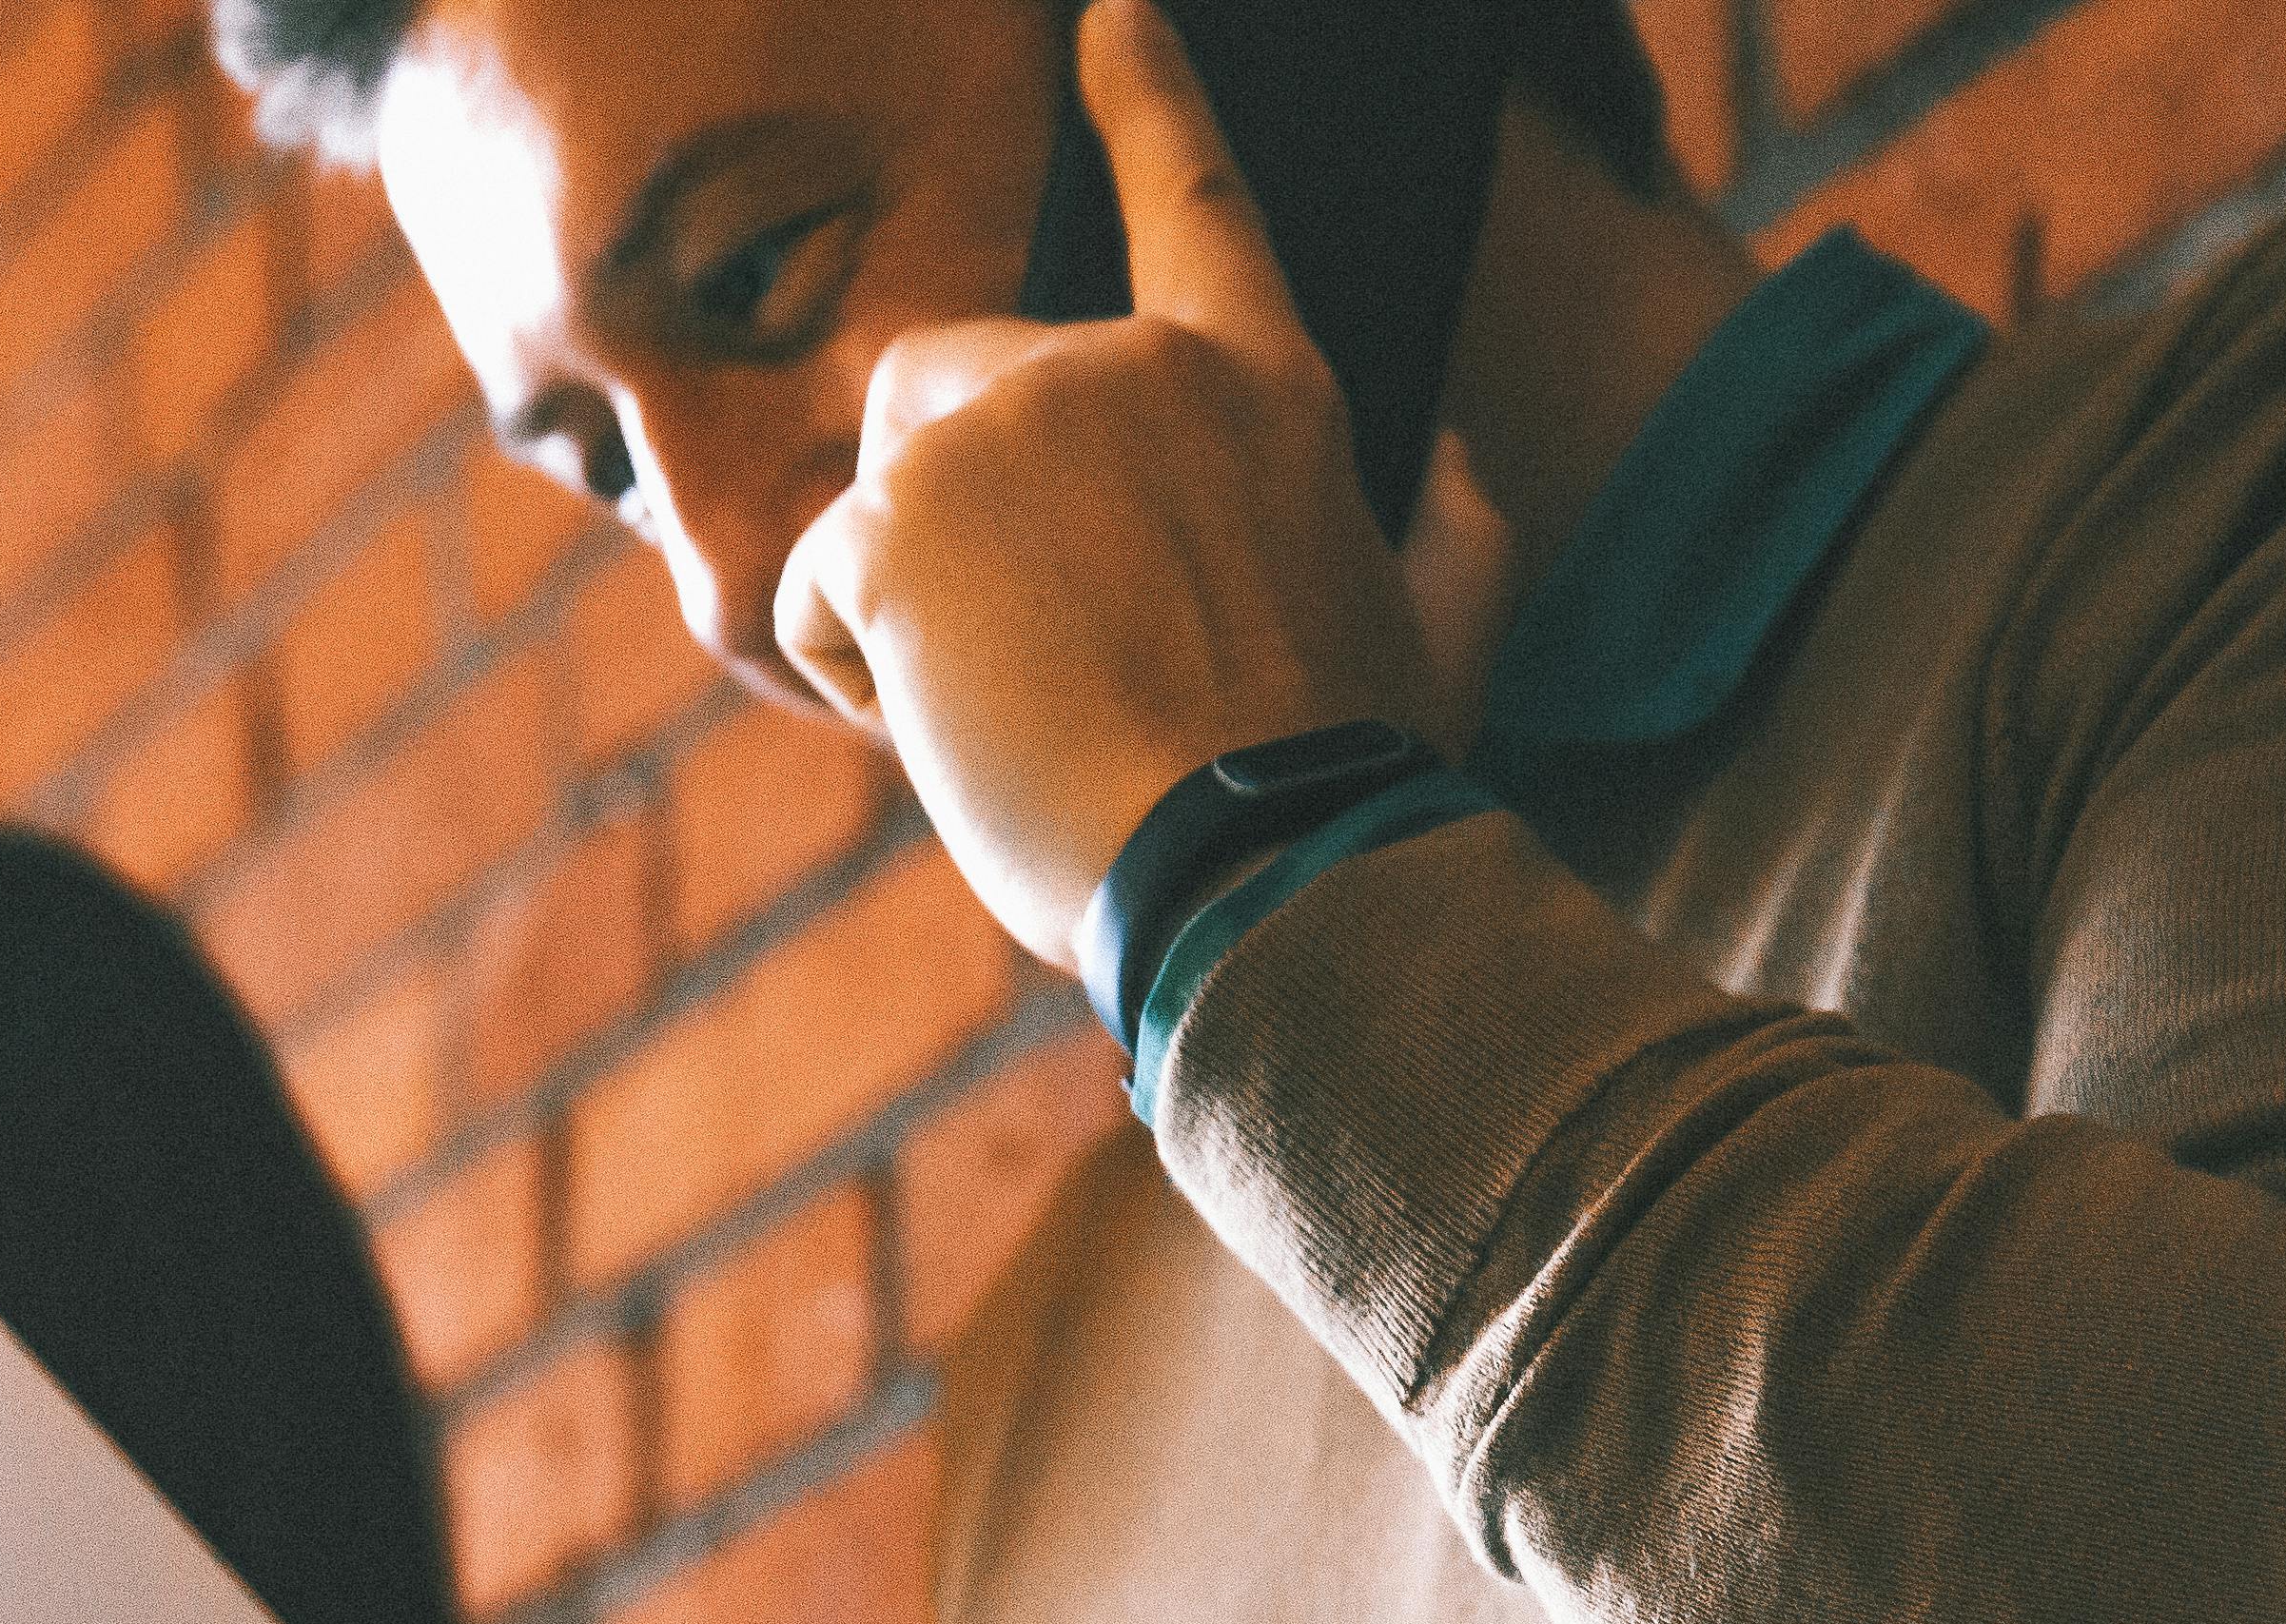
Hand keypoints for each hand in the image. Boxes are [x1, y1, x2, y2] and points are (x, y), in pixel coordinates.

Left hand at [771, 0, 1443, 967]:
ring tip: (993, 714)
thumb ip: (1458, 526)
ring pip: (878, 479)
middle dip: (940, 500)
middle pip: (949, 373)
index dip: (1146, 94)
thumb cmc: (1345, 788)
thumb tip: (1470, 454)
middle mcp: (1133, 371)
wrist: (1257, 876)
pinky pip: (815, 577)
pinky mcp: (904, 516)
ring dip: (897, 595)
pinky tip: (939, 736)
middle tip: (1010, 653)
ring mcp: (1012, 428)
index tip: (1108, 14)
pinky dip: (844, 666)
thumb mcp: (1442, 637)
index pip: (1194, 199)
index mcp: (1268, 386)